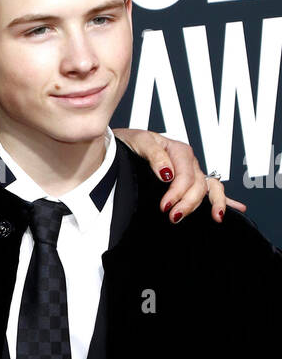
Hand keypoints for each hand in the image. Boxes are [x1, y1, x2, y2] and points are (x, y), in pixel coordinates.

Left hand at [110, 128, 246, 223]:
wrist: (122, 147)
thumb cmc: (130, 144)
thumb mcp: (140, 142)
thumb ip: (155, 155)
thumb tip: (167, 173)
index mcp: (179, 150)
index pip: (185, 175)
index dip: (177, 192)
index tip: (164, 206)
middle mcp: (189, 162)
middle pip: (198, 185)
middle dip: (189, 203)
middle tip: (173, 217)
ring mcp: (193, 172)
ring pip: (209, 188)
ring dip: (213, 203)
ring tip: (215, 216)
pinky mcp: (190, 182)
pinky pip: (212, 190)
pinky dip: (226, 200)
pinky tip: (238, 208)